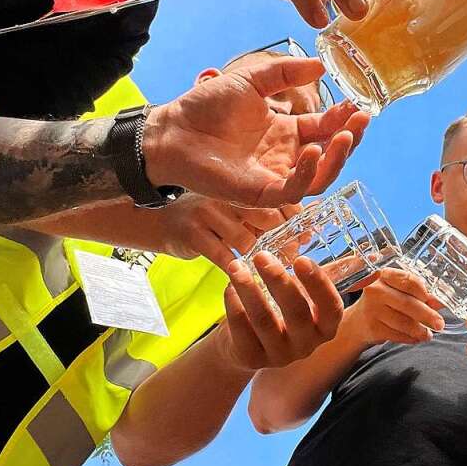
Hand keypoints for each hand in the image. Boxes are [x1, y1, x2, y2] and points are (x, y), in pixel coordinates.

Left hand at [145, 56, 369, 207]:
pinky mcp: (259, 193)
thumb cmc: (205, 107)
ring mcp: (274, 176)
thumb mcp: (251, 79)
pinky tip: (312, 151)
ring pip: (319, 178)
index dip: (343, 119)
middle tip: (362, 119)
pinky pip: (292, 191)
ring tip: (346, 135)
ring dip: (337, 159)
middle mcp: (285, 156)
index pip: (324, 129)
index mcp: (285, 131)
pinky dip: (307, 174)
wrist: (172, 130)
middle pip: (329, 155)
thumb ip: (284, 72)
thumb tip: (320, 66)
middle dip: (350, 139)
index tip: (357, 104)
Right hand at [157, 195, 299, 272]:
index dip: (292, 223)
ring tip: (265, 270)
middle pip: (266, 219)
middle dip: (280, 242)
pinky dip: (235, 270)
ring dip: (258, 259)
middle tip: (287, 259)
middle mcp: (225, 197)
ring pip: (246, 240)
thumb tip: (307, 229)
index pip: (276, 203)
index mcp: (240, 189)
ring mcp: (208, 213)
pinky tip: (241, 276)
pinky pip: (222, 256)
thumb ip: (264, 219)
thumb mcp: (235, 212)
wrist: (159, 223)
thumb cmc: (206, 221)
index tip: (304, 240)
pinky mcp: (193, 234)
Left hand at [217, 251, 343, 372]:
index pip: (331, 308)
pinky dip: (233, 303)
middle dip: (278, 280)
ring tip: (236, 266)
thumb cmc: (279, 312)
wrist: (246, 348)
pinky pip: (241, 328)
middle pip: (296, 312)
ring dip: (248, 288)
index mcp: (324, 327)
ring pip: (264, 320)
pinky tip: (229, 286)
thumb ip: (313, 278)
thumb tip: (344, 250)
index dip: (319, 284)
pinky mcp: (252, 359)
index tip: (301, 259)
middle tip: (261, 255)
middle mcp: (306, 345)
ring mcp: (279, 356)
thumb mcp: (301, 298)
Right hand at [349, 267, 445, 347]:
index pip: (409, 280)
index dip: (424, 291)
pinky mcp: (372, 328)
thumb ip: (419, 295)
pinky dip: (410, 338)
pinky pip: (398, 335)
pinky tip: (415, 338)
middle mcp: (376, 290)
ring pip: (404, 322)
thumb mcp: (398, 293)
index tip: (435, 301)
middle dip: (427, 315)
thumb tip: (439, 302)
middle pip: (408, 303)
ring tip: (427, 334)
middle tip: (440, 324)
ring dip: (420, 330)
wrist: (357, 322)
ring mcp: (372, 309)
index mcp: (384, 275)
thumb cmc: (383, 303)